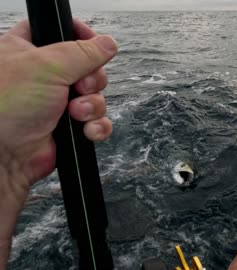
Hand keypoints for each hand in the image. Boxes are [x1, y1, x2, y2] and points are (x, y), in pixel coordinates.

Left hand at [0, 19, 116, 247]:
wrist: (3, 156)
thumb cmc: (5, 108)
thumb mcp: (47, 66)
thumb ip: (82, 52)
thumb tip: (107, 43)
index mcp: (28, 51)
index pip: (59, 32)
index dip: (80, 36)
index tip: (93, 44)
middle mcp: (44, 76)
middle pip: (87, 66)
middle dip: (92, 80)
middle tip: (79, 86)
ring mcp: (58, 103)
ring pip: (95, 95)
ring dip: (92, 105)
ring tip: (75, 113)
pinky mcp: (69, 127)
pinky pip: (97, 121)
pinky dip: (96, 126)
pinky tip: (85, 130)